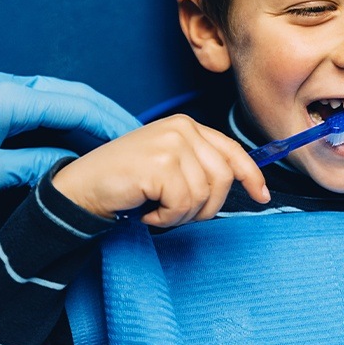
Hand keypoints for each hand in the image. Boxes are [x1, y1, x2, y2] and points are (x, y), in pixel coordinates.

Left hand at [0, 72, 140, 192]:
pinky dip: (71, 111)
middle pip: (77, 93)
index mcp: (11, 98)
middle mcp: (12, 85)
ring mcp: (6, 86)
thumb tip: (69, 164)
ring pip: (64, 93)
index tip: (132, 140)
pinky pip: (48, 98)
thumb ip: (31, 165)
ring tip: (115, 129)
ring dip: (92, 110)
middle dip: (109, 111)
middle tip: (134, 131)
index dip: (109, 123)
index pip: (78, 107)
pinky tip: (82, 127)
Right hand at [52, 114, 269, 226]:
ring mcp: (172, 143)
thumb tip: (242, 183)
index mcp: (188, 126)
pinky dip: (166, 218)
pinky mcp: (160, 163)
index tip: (261, 195)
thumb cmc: (127, 181)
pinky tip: (147, 210)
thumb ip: (200, 165)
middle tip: (176, 212)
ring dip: (181, 215)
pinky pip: (183, 205)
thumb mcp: (170, 164)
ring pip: (204, 195)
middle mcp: (183, 128)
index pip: (232, 150)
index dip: (251, 175)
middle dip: (205, 206)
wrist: (81, 188)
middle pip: (223, 178)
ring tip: (157, 208)